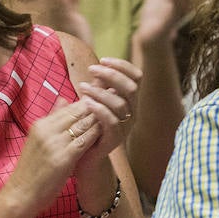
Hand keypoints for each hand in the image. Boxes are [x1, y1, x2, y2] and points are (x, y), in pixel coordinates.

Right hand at [7, 98, 105, 212]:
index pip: (67, 108)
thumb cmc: (30, 170)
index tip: (101, 99)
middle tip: (112, 102)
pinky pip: (84, 141)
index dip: (85, 103)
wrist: (21, 194)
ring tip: (113, 114)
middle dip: (95, 107)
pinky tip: (106, 133)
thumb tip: (63, 99)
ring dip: (98, 119)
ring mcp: (54, 144)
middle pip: (75, 113)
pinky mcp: (63, 158)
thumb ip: (52, 120)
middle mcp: (46, 130)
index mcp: (40, 125)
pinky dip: (96, 135)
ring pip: (81, 125)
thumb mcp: (37, 140)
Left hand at [72, 57, 141, 176]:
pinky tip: (85, 102)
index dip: (122, 65)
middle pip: (132, 87)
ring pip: (120, 104)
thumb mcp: (95, 103)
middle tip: (92, 69)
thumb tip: (97, 67)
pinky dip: (99, 109)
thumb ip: (99, 88)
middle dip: (111, 74)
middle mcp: (132, 113)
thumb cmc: (89, 127)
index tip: (103, 59)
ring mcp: (125, 127)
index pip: (137, 76)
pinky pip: (112, 121)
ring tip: (81, 87)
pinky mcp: (115, 139)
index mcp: (130, 101)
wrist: (85, 158)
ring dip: (100, 91)